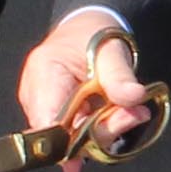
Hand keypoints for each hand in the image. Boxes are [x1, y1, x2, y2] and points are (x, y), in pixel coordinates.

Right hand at [18, 11, 138, 143]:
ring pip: (71, 140)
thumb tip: (134, 97)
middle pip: (61, 135)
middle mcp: (36, 96)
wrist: (86, 30)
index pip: (48, 122)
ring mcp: (44, 110)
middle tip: (133, 115)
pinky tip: (118, 114)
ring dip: (104, 131)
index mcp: (43, 73)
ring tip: (130, 111)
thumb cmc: (93, 36)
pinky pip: (77, 136)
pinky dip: (100, 129)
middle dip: (100, 132)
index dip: (70, 141)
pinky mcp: (57, 119)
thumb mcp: (110, 49)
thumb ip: (119, 75)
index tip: (103, 138)